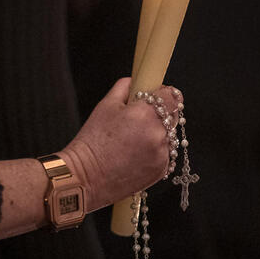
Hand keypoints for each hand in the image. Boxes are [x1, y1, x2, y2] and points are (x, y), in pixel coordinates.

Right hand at [61, 78, 179, 210]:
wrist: (85, 177)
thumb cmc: (92, 141)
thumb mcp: (105, 105)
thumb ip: (125, 87)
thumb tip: (137, 81)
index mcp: (146, 114)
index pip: (173, 96)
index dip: (164, 93)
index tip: (156, 96)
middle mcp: (158, 134)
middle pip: (174, 115)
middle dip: (161, 113)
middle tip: (141, 118)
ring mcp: (162, 154)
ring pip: (170, 136)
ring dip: (159, 133)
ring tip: (134, 139)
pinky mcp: (161, 170)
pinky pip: (165, 153)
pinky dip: (155, 151)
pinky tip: (135, 153)